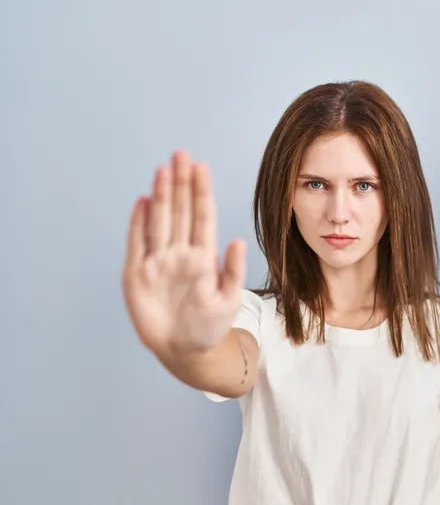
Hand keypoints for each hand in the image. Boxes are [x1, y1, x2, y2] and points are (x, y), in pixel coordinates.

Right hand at [122, 150, 245, 356]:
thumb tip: (237, 241)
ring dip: (161, 195)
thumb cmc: (210, 326)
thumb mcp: (228, 301)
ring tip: (164, 169)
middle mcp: (180, 253)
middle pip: (179, 211)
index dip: (200, 192)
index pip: (202, 217)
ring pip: (159, 221)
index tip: (201, 167)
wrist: (185, 350)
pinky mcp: (137, 274)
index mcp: (203, 257)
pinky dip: (138, 222)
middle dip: (180, 183)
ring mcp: (158, 261)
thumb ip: (232, 271)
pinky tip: (142, 201)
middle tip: (181, 154)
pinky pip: (137, 243)